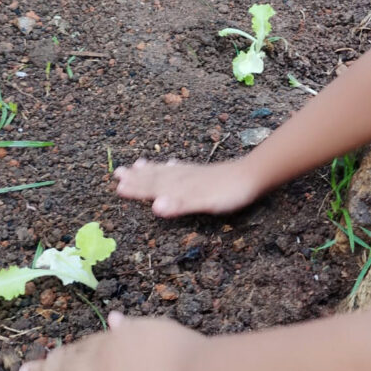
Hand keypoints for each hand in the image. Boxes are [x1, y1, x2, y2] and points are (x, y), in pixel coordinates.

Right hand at [113, 157, 260, 216]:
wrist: (252, 176)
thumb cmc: (229, 193)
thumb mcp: (205, 202)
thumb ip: (180, 205)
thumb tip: (155, 207)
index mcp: (180, 187)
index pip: (153, 188)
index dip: (136, 189)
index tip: (117, 187)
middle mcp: (182, 178)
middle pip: (156, 178)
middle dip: (137, 177)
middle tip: (117, 172)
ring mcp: (193, 174)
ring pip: (166, 172)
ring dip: (150, 170)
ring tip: (136, 164)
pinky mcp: (203, 173)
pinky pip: (180, 168)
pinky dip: (171, 166)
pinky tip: (170, 163)